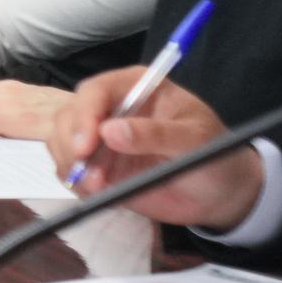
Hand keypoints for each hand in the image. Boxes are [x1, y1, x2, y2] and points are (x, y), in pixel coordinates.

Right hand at [51, 65, 254, 224]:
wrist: (219, 194)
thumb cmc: (215, 157)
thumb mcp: (196, 141)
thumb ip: (157, 134)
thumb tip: (110, 132)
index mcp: (137, 87)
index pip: (96, 90)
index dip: (84, 115)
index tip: (86, 147)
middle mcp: (112, 108)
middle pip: (69, 115)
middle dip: (69, 145)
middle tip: (86, 176)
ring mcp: (101, 138)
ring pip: (62, 142)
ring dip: (71, 166)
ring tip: (98, 189)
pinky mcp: (98, 165)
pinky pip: (70, 170)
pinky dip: (76, 183)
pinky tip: (99, 193)